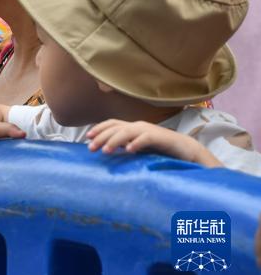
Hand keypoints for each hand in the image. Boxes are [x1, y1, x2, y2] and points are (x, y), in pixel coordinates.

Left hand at [87, 119, 220, 166]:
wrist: (187, 149)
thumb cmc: (161, 149)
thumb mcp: (139, 146)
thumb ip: (124, 144)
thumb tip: (104, 148)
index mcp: (133, 127)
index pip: (112, 123)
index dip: (98, 128)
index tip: (86, 137)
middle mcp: (139, 126)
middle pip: (116, 128)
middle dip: (101, 137)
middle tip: (90, 148)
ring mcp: (149, 130)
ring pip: (127, 132)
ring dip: (115, 140)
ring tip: (106, 150)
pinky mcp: (161, 137)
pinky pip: (146, 138)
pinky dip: (137, 143)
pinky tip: (130, 150)